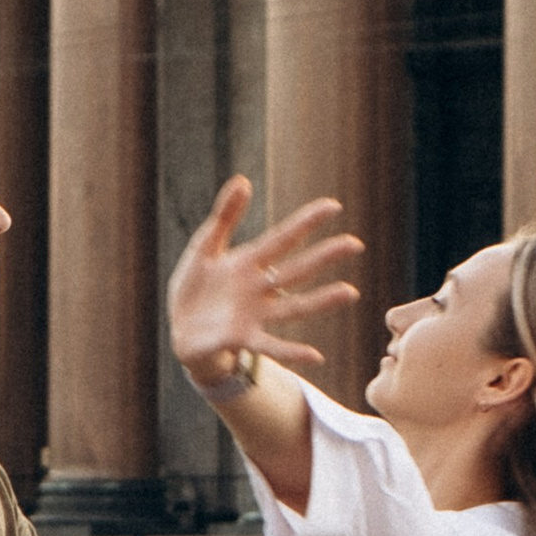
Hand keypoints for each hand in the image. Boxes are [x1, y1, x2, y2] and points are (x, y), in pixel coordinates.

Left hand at [169, 176, 359, 387]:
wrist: (180, 329)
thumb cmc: (195, 287)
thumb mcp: (204, 247)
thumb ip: (224, 217)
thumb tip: (243, 179)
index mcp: (250, 262)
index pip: (283, 238)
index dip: (306, 222)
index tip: (333, 206)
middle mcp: (259, 288)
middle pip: (297, 270)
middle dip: (325, 257)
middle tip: (354, 244)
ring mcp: (255, 314)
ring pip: (294, 307)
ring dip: (322, 300)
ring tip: (350, 292)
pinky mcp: (242, 338)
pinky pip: (271, 346)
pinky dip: (293, 351)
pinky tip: (316, 355)